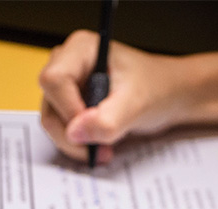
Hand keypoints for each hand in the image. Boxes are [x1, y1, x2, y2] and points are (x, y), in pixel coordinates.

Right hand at [39, 30, 193, 162]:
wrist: (168, 96)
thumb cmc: (157, 88)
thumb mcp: (137, 104)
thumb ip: (108, 119)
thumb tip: (75, 132)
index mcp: (81, 49)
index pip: (54, 80)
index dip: (68, 110)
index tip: (91, 128)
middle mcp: (67, 64)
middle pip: (49, 104)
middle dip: (73, 134)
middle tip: (100, 149)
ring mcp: (65, 85)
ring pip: (52, 121)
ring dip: (76, 143)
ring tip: (104, 148)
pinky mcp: (67, 103)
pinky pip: (60, 129)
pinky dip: (78, 143)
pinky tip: (99, 145)